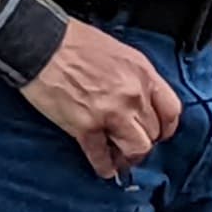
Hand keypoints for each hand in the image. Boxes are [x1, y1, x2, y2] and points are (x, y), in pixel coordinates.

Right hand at [19, 18, 184, 178]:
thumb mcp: (118, 52)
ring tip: (121, 158)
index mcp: (143, 74)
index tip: (158, 133)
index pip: (171, 111)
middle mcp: (133, 95)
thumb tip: (139, 99)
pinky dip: (104, 166)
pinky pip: (102, 156)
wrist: (40, 43)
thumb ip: (134, 77)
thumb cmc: (74, 43)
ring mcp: (111, 113)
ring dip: (129, 157)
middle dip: (144, 141)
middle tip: (132, 144)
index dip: (165, 127)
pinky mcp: (86, 127)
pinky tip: (104, 169)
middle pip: (154, 133)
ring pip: (136, 148)